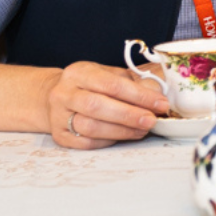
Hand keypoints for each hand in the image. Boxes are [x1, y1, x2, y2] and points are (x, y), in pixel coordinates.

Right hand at [44, 61, 169, 149]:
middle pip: (98, 106)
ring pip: (91, 127)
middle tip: (152, 120)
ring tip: (142, 130)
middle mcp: (64, 93)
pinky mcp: (59, 136)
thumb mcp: (107, 75)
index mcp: (79, 73)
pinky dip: (109, 141)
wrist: (54, 96)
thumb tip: (157, 98)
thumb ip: (130, 84)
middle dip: (130, 115)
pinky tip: (124, 136)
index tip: (161, 104)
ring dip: (122, 131)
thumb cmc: (90, 85)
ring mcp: (58, 116)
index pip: (112, 84)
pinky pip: (87, 143)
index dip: (140, 96)